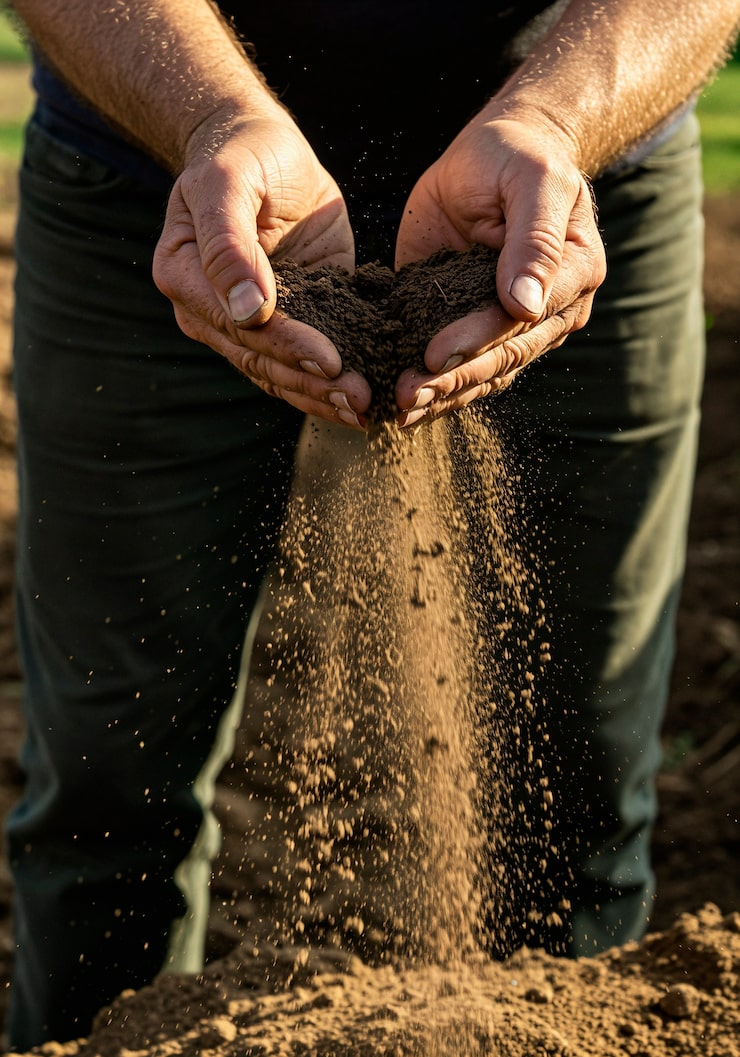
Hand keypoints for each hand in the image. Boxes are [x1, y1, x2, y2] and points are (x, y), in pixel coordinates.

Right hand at [153, 113, 370, 428]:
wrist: (262, 148)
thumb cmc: (242, 155)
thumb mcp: (229, 180)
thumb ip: (228, 242)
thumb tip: (247, 311)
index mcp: (185, 276)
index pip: (239, 325)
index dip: (287, 347)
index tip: (331, 361)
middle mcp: (210, 310)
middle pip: (261, 360)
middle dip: (312, 383)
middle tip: (359, 398)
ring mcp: (246, 323)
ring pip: (280, 373)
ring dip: (322, 396)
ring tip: (365, 408)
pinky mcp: (285, 322)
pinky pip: (302, 363)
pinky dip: (329, 384)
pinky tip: (362, 400)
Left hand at [394, 113, 605, 425]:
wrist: (498, 150)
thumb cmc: (518, 154)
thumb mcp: (533, 179)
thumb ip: (533, 238)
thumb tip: (526, 307)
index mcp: (573, 275)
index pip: (522, 320)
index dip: (477, 340)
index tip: (434, 355)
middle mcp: (551, 311)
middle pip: (502, 358)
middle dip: (453, 380)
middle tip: (407, 395)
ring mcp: (515, 325)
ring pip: (484, 374)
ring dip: (442, 396)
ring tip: (400, 411)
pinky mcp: (479, 325)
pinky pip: (463, 367)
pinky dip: (435, 387)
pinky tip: (402, 405)